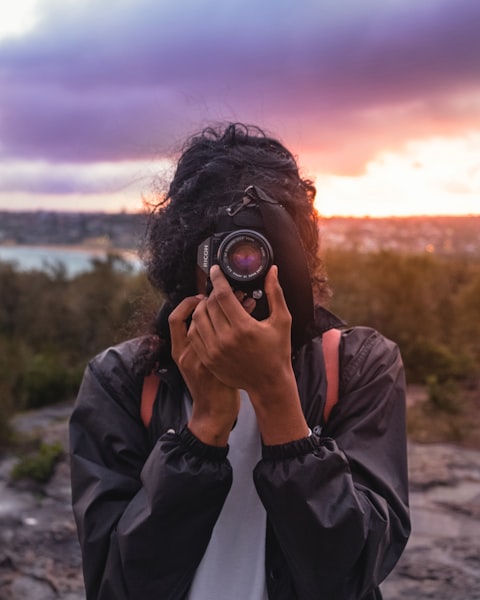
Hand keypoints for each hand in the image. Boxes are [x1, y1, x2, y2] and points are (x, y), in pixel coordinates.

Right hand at [169, 296, 239, 445]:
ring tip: (247, 298)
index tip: (203, 296)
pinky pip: (233, 333)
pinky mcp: (224, 363)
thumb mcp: (192, 363)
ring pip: (217, 321)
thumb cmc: (205, 384)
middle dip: (216, 298)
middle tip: (232, 289)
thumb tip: (203, 314)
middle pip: (198, 315)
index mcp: (181, 351)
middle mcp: (189, 354)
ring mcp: (206, 359)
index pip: (175, 319)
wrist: (215, 411)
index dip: (188, 304)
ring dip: (232, 305)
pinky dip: (244, 318)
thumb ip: (195, 340)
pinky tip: (254, 312)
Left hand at [188, 266, 308, 443]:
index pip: (222, 295)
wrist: (269, 383)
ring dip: (203, 307)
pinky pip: (194, 335)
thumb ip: (276, 293)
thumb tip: (272, 271)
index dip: (218, 279)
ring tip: (213, 304)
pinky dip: (198, 323)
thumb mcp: (282, 321)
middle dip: (213, 293)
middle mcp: (226, 339)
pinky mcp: (208, 360)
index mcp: (244, 328)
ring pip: (198, 319)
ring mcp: (214, 351)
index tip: (216, 270)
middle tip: (220, 290)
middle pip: (209, 305)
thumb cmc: (277, 351)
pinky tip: (208, 320)